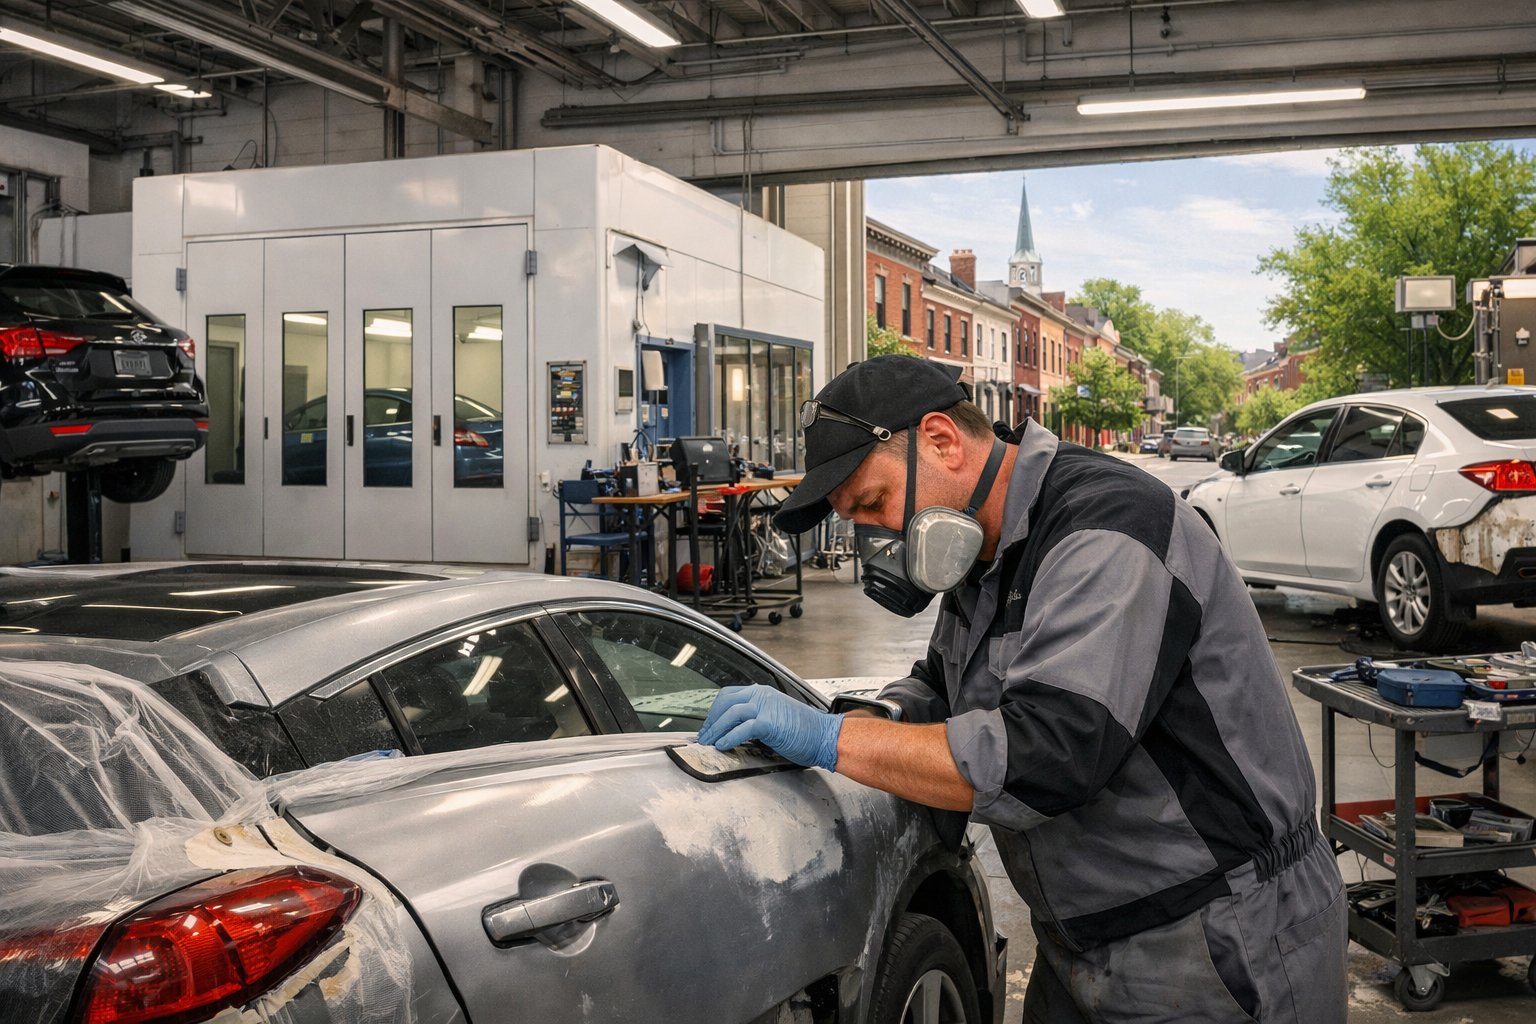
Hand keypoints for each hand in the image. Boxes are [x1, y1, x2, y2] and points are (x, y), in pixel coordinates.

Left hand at [697, 685, 843, 770]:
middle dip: (711, 720)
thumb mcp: (776, 718)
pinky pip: (742, 728)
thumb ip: (756, 718)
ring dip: (716, 729)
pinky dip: (729, 737)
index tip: (709, 726)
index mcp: (763, 693)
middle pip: (725, 702)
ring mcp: (766, 706)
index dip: (715, 711)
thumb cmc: (805, 731)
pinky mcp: (769, 722)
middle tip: (704, 736)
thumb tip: (735, 730)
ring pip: (730, 713)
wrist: (825, 736)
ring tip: (708, 743)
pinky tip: (722, 746)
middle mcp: (762, 695)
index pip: (729, 695)